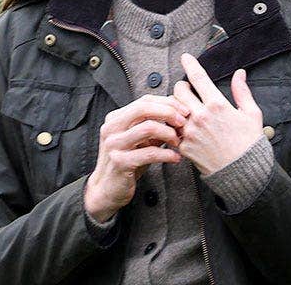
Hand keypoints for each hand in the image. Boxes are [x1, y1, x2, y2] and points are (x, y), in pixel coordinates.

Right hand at [83, 94, 189, 221]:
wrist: (107, 190)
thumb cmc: (126, 162)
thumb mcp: (139, 140)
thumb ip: (153, 125)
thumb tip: (178, 113)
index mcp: (116, 118)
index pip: (144, 100)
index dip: (167, 103)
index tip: (184, 110)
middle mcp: (112, 128)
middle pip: (144, 108)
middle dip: (169, 112)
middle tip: (183, 122)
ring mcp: (114, 145)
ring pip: (147, 128)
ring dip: (169, 133)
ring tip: (178, 142)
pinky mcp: (120, 162)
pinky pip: (149, 153)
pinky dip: (167, 154)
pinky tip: (175, 157)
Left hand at [173, 53, 262, 174]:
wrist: (242, 172)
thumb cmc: (249, 144)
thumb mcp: (252, 114)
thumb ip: (242, 91)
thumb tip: (240, 74)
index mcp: (217, 105)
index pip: (198, 77)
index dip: (190, 64)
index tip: (185, 57)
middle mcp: (200, 116)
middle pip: (179, 91)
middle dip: (182, 87)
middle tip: (188, 90)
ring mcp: (190, 132)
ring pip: (172, 110)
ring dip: (176, 106)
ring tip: (185, 109)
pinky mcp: (184, 146)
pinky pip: (173, 130)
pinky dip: (176, 126)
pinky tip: (184, 127)